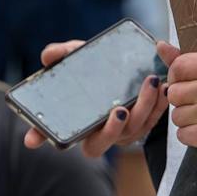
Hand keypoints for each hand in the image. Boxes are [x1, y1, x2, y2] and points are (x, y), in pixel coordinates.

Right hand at [22, 39, 174, 158]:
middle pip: (106, 141)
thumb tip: (47, 57)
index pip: (61, 136)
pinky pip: (153, 119)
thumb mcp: (76, 57)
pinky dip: (159, 104)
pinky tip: (162, 86)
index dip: (45, 138)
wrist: (121, 65)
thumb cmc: (92, 67)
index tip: (33, 137)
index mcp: (81, 122)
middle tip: (119, 110)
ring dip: (144, 108)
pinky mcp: (146, 122)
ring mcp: (125, 130)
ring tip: (148, 83)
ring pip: (136, 130)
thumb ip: (61, 54)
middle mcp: (103, 132)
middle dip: (113, 130)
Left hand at [166, 50, 196, 176]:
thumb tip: (160, 45)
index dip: (177, 78)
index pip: (179, 66)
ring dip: (187, 121)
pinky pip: (183, 134)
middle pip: (175, 92)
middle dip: (182, 102)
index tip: (188, 86)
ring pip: (177, 116)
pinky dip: (191, 137)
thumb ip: (189, 60)